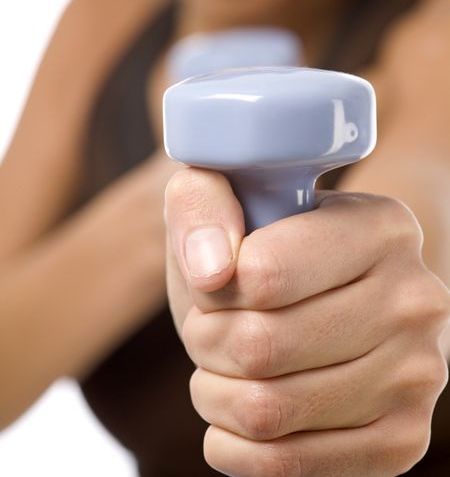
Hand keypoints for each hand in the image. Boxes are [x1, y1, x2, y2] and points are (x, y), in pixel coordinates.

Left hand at [165, 168, 449, 475]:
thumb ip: (203, 203)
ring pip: (268, 411)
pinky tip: (237, 406)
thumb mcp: (230, 196)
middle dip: (207, 341)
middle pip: (262, 346)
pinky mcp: (402, 440)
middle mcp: (415, 300)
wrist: (331, 291)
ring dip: (215, 392)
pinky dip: (235, 444)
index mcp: (382, 228)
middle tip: (209, 327)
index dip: (213, 287)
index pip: (263, 273)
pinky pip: (288, 466)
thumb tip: (211, 270)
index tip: (214, 281)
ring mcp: (418, 376)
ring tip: (221, 364)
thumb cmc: (271, 244)